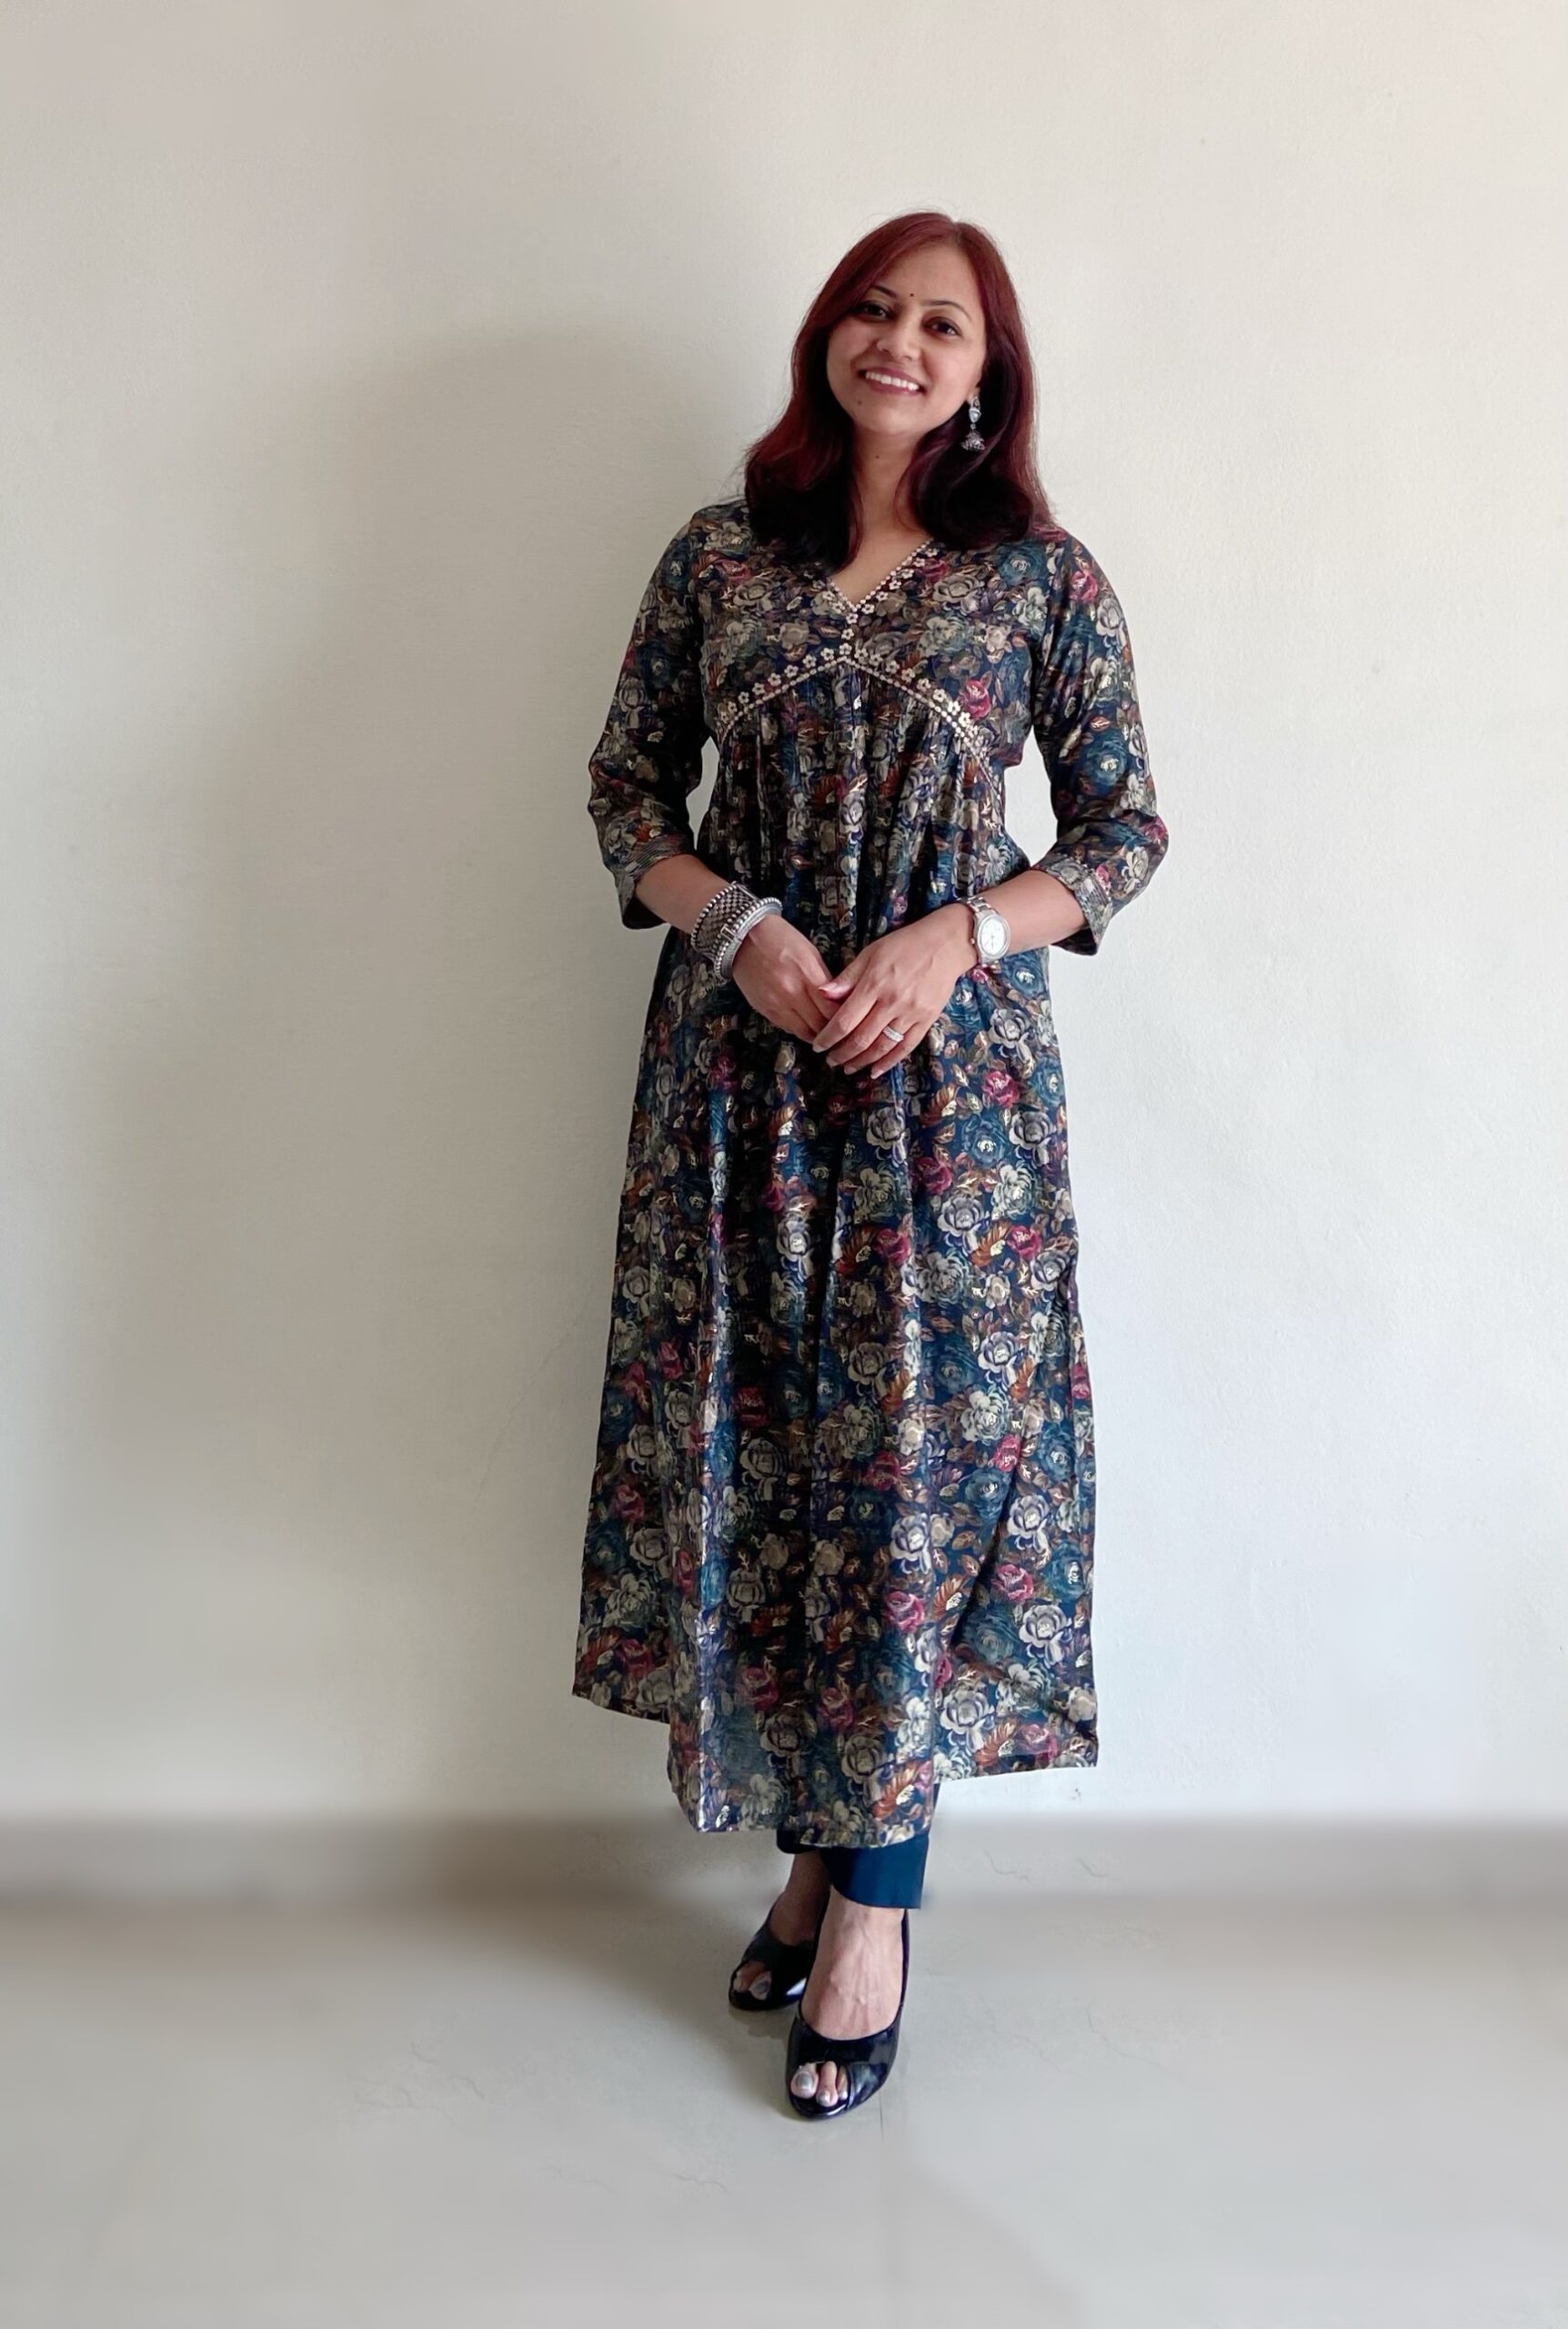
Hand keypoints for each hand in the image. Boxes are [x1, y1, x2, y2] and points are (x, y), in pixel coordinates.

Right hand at [729, 912, 837, 1042]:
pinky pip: (788, 1028)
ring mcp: (777, 1004)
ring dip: (817, 1035)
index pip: (833, 1010)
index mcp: (808, 975)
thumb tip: (839, 1001)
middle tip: (842, 1031)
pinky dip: (801, 1030)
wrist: (744, 938)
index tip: (851, 1020)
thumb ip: (825, 980)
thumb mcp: (811, 953)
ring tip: (826, 1034)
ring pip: (804, 1032)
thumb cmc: (781, 939)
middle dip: (833, 1031)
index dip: (844, 1019)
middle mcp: (792, 993)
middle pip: (820, 1025)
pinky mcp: (765, 1010)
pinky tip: (807, 1027)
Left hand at [808, 907, 975, 1077]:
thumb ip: (847, 977)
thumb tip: (821, 995)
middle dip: (842, 1054)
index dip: (828, 1038)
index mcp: (874, 984)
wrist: (945, 945)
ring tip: (849, 1068)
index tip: (818, 1046)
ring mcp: (911, 1014)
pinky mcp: (926, 1020)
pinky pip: (905, 1048)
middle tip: (831, 1061)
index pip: (844, 1020)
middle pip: (861, 1039)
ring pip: (881, 1047)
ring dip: (862, 1062)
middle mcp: (891, 1002)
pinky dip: (889, 1063)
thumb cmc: (904, 945)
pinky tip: (875, 1071)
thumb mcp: (870, 953)